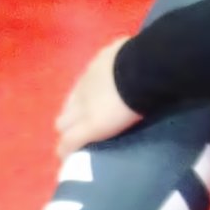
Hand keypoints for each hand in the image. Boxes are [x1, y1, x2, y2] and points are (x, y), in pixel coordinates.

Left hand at [55, 38, 138, 158]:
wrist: (143, 70)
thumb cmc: (144, 59)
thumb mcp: (133, 50)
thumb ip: (130, 54)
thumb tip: (139, 50)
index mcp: (97, 69)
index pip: (84, 88)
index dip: (85, 100)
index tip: (91, 109)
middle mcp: (84, 87)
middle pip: (68, 107)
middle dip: (72, 118)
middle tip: (83, 129)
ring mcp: (84, 108)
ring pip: (65, 124)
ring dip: (69, 133)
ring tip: (76, 145)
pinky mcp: (89, 127)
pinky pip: (71, 142)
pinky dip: (68, 150)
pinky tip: (66, 159)